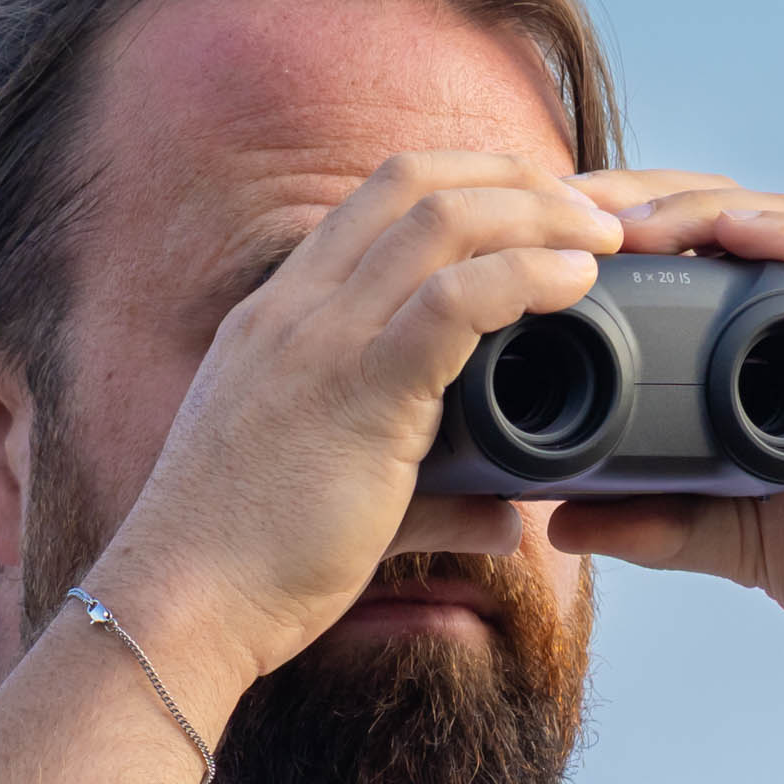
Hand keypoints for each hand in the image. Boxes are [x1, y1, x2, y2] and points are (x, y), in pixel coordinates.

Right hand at [88, 152, 620, 680]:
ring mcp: (323, 341)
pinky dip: (528, 274)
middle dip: (516, 179)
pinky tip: (575, 283)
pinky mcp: (359, 391)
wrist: (182, 604)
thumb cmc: (247, 561)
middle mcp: (297, 308)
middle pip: (415, 183)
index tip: (536, 211)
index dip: (467, 184)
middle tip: (590, 212)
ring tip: (601, 237)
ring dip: (539, 213)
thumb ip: (431, 496)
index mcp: (280, 314)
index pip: (377, 199)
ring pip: (444, 222)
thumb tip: (505, 517)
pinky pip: (455, 301)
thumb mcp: (336, 497)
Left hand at [544, 173, 783, 671]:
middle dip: (626, 204)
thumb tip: (559, 525)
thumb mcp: (743, 546)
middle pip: (710, 226)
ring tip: (613, 215)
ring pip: (767, 227)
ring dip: (688, 208)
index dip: (601, 247)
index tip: (520, 249)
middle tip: (543, 204)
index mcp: (765, 358)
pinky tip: (732, 227)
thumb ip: (661, 527)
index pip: (677, 272)